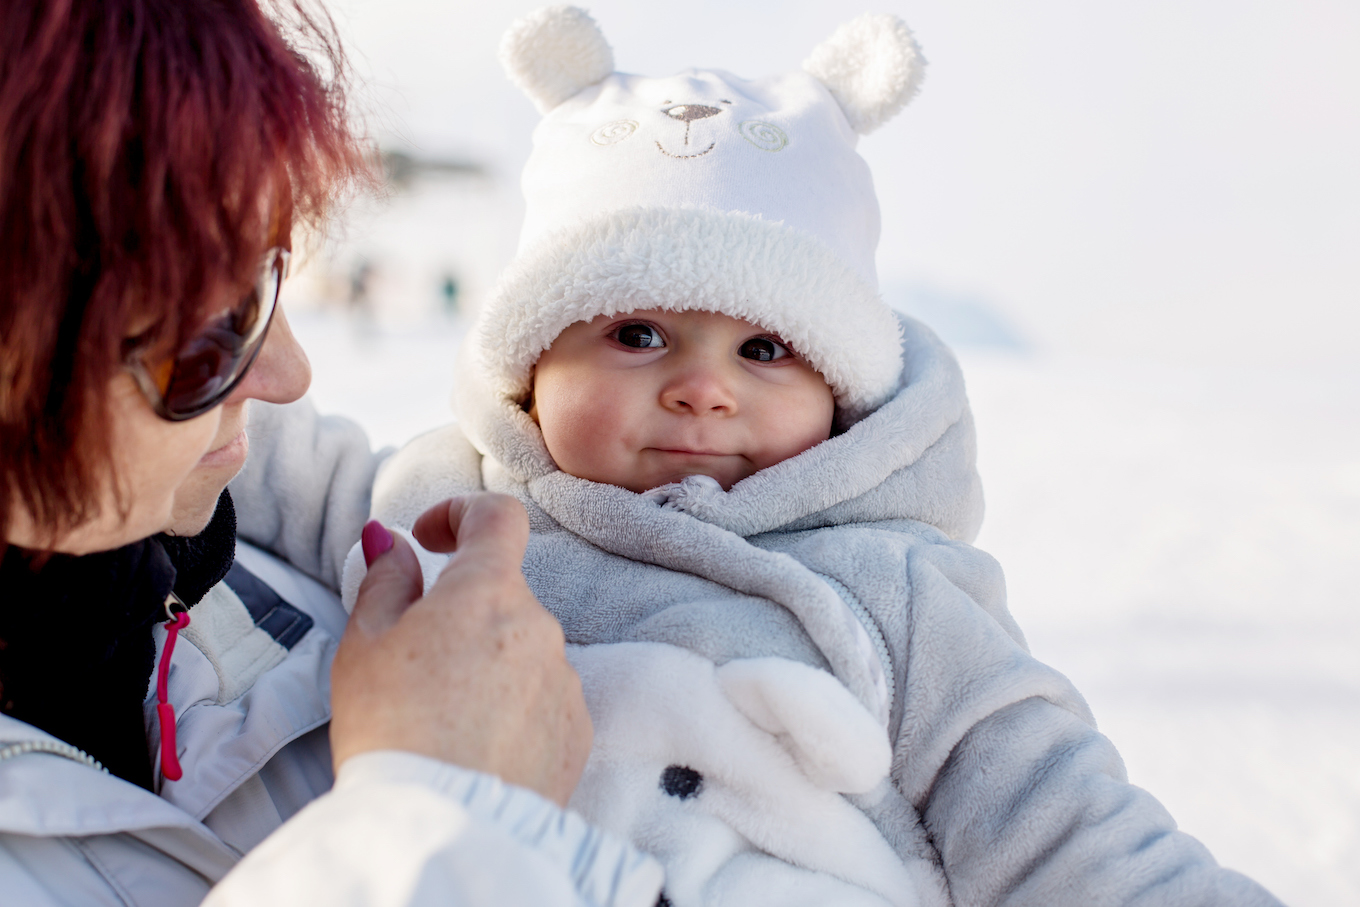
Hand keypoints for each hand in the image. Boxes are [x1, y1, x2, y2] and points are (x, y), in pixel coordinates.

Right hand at [330, 493, 590, 805]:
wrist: (442, 827)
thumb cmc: (393, 731)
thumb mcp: (364, 644)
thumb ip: (385, 580)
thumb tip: (392, 543)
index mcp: (488, 591)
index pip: (498, 517)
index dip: (462, 514)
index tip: (430, 540)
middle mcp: (540, 626)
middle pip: (502, 595)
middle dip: (460, 612)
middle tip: (412, 659)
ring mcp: (565, 679)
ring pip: (522, 649)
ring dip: (486, 663)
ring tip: (440, 715)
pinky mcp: (578, 729)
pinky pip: (542, 698)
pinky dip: (511, 706)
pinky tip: (474, 742)